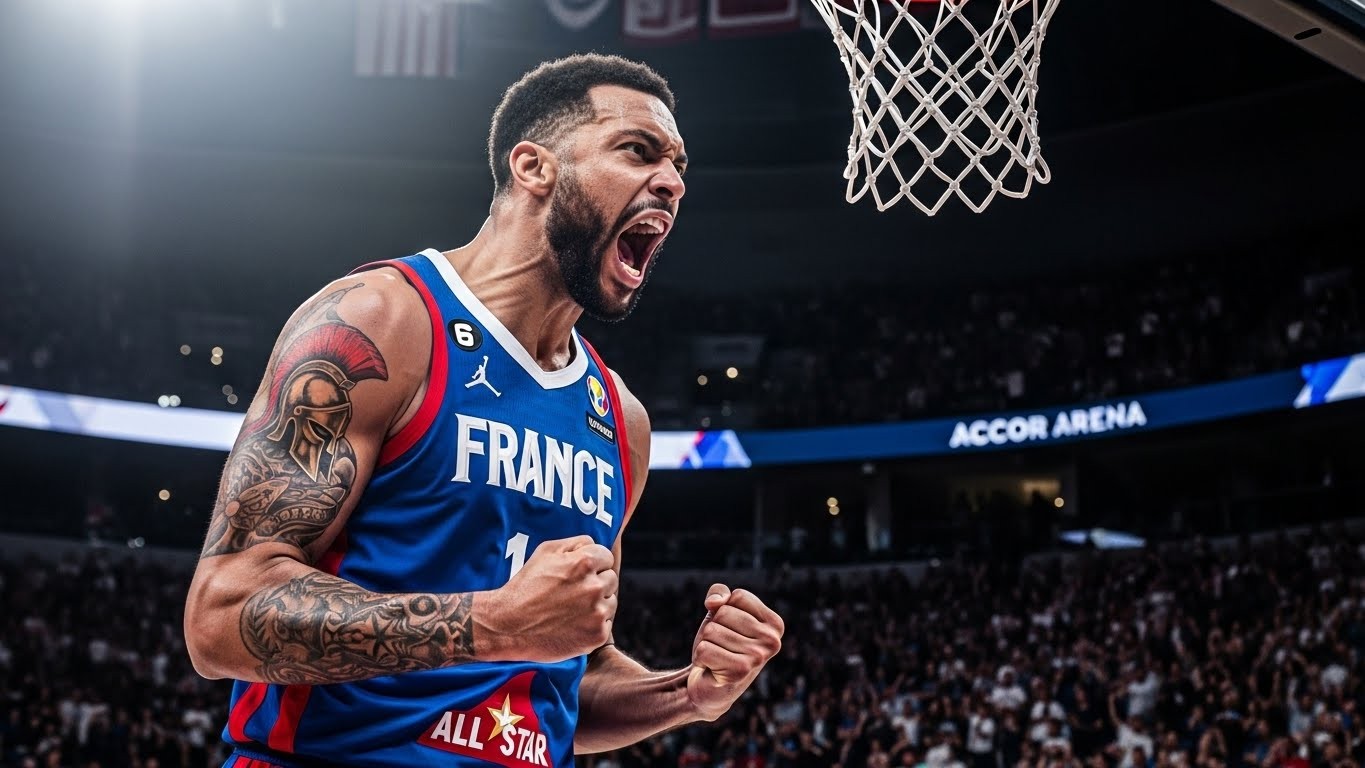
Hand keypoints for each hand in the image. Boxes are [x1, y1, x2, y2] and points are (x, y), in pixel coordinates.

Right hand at [478, 535, 615, 662]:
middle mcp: (594, 586)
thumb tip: (594, 544)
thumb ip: (576, 543)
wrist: (508, 625)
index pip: (607, 557)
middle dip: (596, 583)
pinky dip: (593, 624)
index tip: (579, 574)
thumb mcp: (545, 552)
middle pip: (611, 579)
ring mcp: (597, 612)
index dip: (593, 564)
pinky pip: (606, 624)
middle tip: (573, 593)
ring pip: (610, 602)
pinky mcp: (597, 635)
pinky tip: (573, 624)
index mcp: (584, 563)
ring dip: (597, 604)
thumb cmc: (525, 586)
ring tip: (571, 609)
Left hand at [687, 584, 783, 720]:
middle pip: (723, 613)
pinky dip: (700, 658)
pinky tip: (712, 669)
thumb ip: (719, 593)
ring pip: (712, 630)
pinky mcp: (740, 671)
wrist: (711, 685)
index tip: (729, 630)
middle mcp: (772, 641)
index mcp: (774, 624)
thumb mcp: (719, 613)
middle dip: (713, 628)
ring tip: (717, 658)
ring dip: (706, 644)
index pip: (738, 596)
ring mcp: (758, 657)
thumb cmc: (719, 645)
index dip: (724, 610)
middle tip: (721, 647)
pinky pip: (705, 649)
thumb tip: (715, 602)